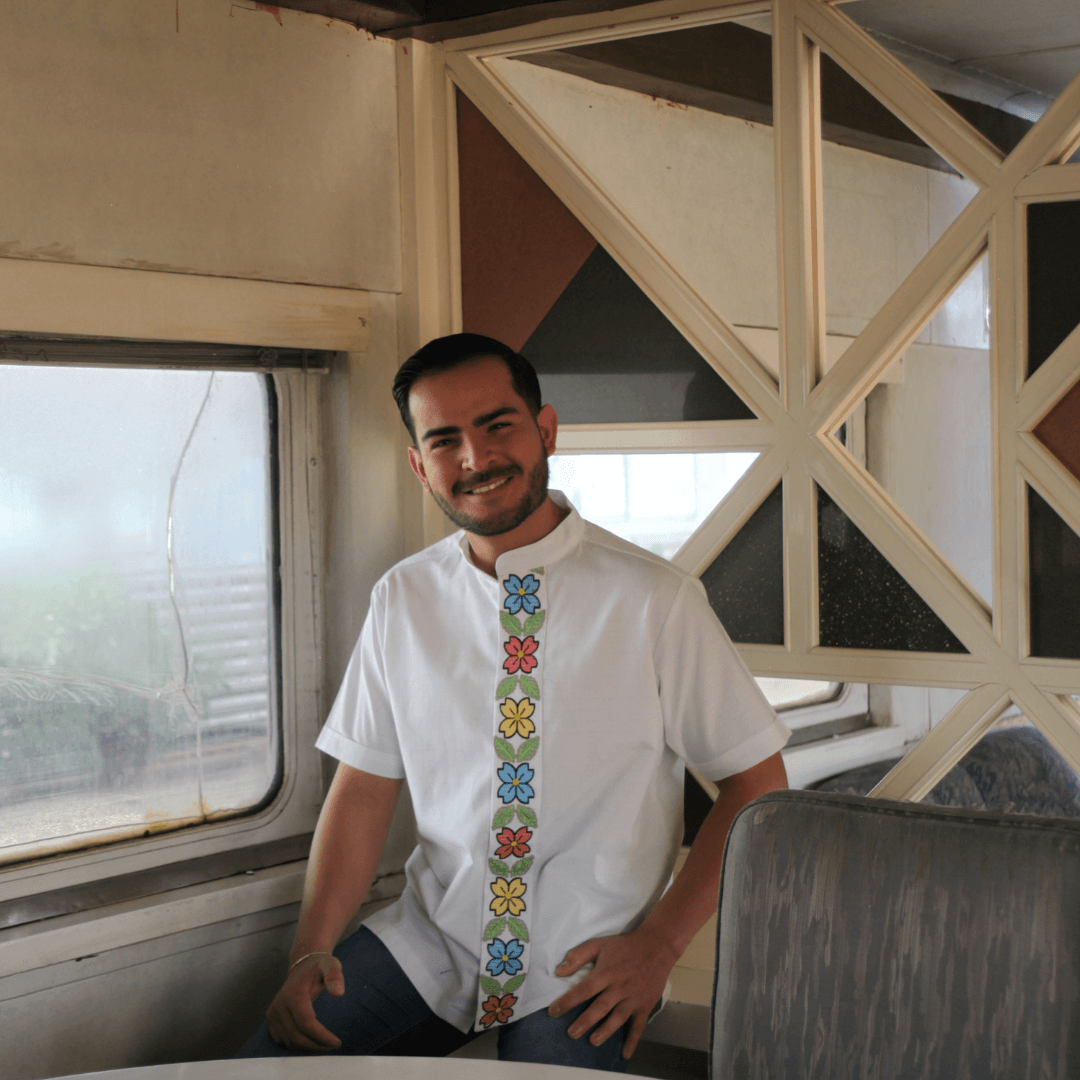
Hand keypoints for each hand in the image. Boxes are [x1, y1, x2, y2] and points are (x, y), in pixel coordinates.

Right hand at [266, 953, 344, 1050]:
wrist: (302, 964)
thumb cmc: (319, 966)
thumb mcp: (330, 965)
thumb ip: (334, 976)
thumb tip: (338, 992)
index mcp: (293, 995)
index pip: (306, 1023)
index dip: (322, 1036)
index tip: (337, 1042)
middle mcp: (279, 1006)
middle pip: (297, 1036)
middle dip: (316, 1045)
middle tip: (333, 1046)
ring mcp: (273, 1013)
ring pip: (289, 1041)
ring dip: (307, 1047)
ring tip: (324, 1045)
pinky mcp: (271, 1019)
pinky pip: (282, 1039)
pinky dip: (296, 1044)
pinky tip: (310, 1041)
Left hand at [547, 925, 678, 1059]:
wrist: (656, 946)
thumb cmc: (624, 946)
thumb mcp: (599, 944)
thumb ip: (578, 956)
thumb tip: (559, 971)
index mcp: (606, 973)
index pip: (584, 989)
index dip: (567, 1001)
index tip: (553, 1012)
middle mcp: (619, 987)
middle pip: (600, 1006)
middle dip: (584, 1021)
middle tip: (571, 1033)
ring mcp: (633, 998)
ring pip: (617, 1017)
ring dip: (605, 1031)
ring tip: (592, 1041)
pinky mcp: (645, 1005)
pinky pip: (638, 1025)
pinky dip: (632, 1040)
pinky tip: (625, 1053)